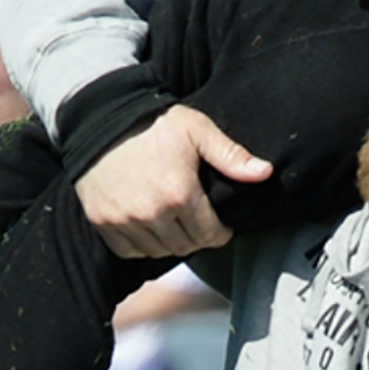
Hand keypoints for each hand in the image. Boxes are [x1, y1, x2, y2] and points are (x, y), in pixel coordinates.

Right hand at [75, 104, 271, 257]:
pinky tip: (151, 227)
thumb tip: (267, 173)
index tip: (221, 225)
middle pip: (186, 246)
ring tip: (176, 223)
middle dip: (198, 238)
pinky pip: (129, 251)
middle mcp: (151, 213)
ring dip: (171, 242)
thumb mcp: (198, 131)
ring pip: (159, 251)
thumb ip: (232, 155)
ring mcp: (123, 219)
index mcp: (179, 193)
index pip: (211, 235)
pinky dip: (143, 245)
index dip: (221, 232)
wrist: (101, 117)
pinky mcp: (101, 221)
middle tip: (199, 222)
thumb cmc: (155, 123)